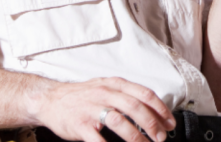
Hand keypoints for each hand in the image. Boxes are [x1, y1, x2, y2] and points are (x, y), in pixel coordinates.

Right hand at [35, 77, 173, 141]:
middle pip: (135, 107)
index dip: (160, 109)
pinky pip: (98, 138)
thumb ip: (126, 95)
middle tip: (161, 138)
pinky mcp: (80, 124)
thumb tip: (152, 110)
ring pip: (119, 121)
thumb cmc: (82, 96)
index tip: (170, 123)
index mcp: (115, 84)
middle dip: (152, 124)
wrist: (50, 100)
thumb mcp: (106, 87)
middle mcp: (105, 93)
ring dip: (136, 136)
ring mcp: (92, 108)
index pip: (144, 94)